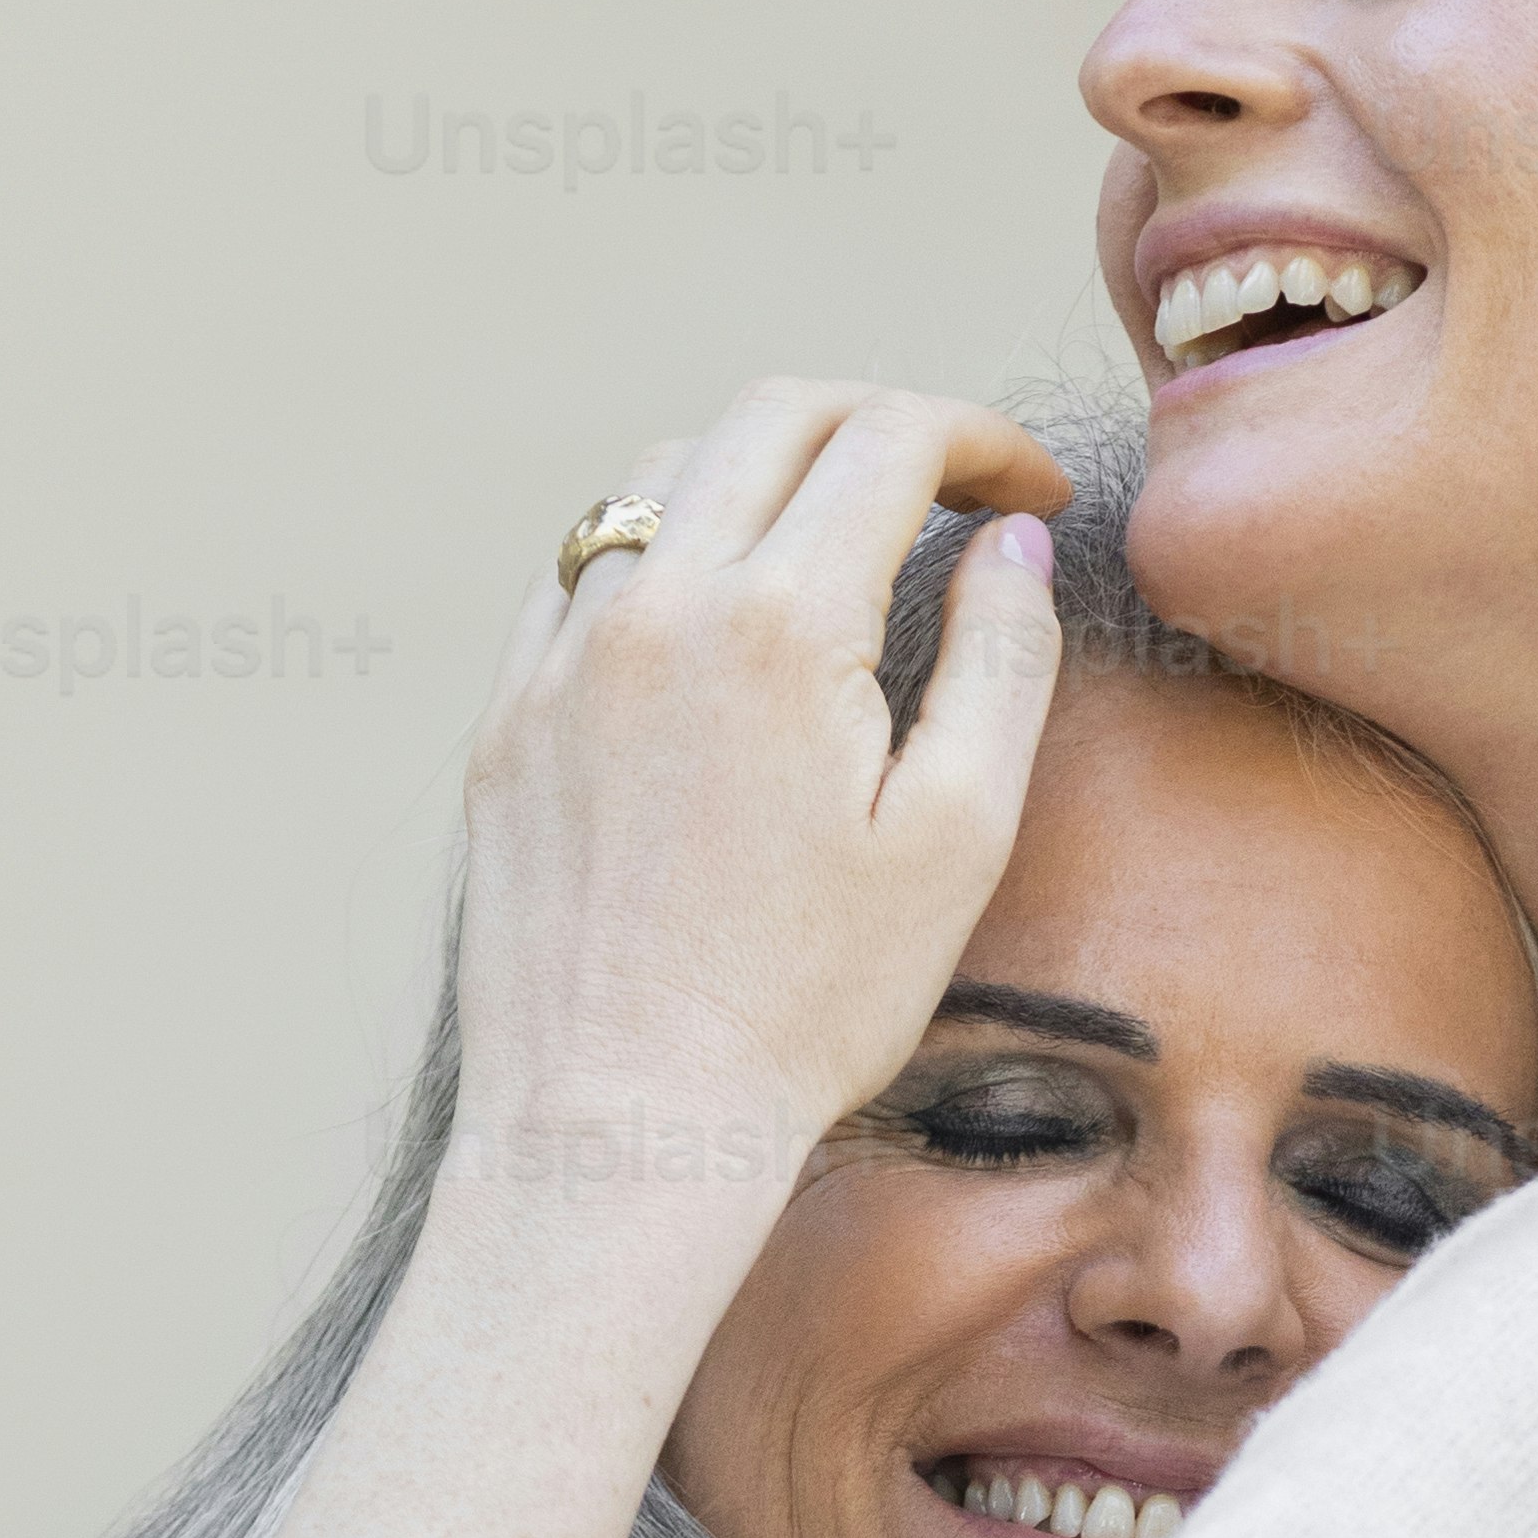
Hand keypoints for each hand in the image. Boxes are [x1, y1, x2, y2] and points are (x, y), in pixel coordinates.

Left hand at [449, 381, 1074, 1184]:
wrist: (623, 1122)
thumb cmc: (809, 1003)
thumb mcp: (957, 837)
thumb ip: (1001, 660)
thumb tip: (1008, 541)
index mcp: (778, 621)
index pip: (887, 438)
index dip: (981, 440)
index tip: (1029, 492)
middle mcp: (654, 605)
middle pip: (768, 415)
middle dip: (874, 419)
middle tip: (944, 483)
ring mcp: (563, 656)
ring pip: (657, 474)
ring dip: (759, 469)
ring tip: (827, 540)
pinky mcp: (508, 717)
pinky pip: (577, 570)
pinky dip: (658, 549)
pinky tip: (708, 620)